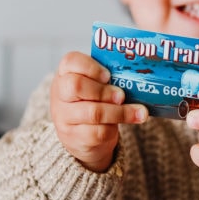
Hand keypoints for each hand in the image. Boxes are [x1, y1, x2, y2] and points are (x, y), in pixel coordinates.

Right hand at [50, 51, 145, 171]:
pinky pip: (98, 132)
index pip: (71, 62)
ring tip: (139, 111)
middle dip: (104, 90)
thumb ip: (107, 79)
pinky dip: (117, 127)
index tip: (108, 75)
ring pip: (93, 113)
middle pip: (76, 86)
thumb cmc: (90, 100)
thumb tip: (136, 78)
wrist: (79, 134)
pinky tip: (130, 122)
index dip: (92, 67)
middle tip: (121, 95)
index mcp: (64, 73)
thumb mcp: (93, 84)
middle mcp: (59, 94)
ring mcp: (64, 117)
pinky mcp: (74, 138)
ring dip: (120, 112)